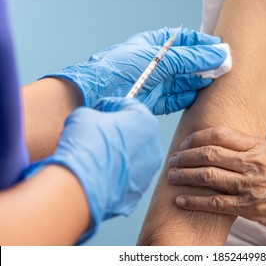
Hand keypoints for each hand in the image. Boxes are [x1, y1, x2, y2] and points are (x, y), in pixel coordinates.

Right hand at [24, 97, 162, 242]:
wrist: (81, 184)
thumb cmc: (86, 144)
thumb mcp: (84, 115)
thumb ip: (95, 113)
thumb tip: (95, 121)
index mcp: (146, 121)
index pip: (130, 106)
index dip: (110, 105)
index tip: (97, 110)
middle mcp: (154, 145)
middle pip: (135, 131)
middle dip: (117, 130)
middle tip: (97, 132)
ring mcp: (150, 171)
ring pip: (134, 156)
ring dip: (119, 152)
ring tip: (98, 155)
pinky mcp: (140, 190)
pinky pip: (128, 176)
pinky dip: (116, 172)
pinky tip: (100, 172)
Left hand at [45, 27, 226, 113]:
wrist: (97, 95)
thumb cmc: (121, 69)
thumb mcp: (158, 58)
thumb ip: (189, 58)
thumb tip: (217, 54)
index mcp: (154, 45)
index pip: (184, 40)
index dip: (202, 43)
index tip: (219, 48)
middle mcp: (156, 64)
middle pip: (186, 62)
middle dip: (203, 65)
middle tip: (222, 67)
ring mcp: (155, 83)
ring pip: (183, 82)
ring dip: (197, 82)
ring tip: (212, 82)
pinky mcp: (153, 102)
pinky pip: (175, 99)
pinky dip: (186, 98)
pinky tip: (195, 96)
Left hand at [167, 127, 265, 242]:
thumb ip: (246, 147)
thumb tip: (216, 142)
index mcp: (259, 146)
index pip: (220, 134)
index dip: (197, 137)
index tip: (185, 143)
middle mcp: (254, 163)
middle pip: (210, 154)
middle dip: (186, 157)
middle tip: (173, 160)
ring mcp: (251, 186)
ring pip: (209, 176)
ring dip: (185, 176)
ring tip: (172, 176)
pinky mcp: (249, 208)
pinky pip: (215, 203)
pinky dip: (194, 201)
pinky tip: (180, 200)